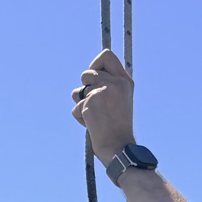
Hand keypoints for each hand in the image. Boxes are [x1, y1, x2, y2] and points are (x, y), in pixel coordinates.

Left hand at [70, 47, 133, 162]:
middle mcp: (116, 82)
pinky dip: (80, 117)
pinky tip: (93, 125)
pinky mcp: (91, 102)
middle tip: (94, 102)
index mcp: (125, 81)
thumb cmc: (118, 127)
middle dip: (85, 88)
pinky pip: (76, 107)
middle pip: (87, 72)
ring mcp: (104, 91)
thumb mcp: (121, 99)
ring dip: (81, 103)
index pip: (106, 55)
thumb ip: (109, 84)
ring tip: (95, 115)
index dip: (95, 64)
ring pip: (79, 90)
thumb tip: (90, 74)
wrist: (119, 146)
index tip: (94, 77)